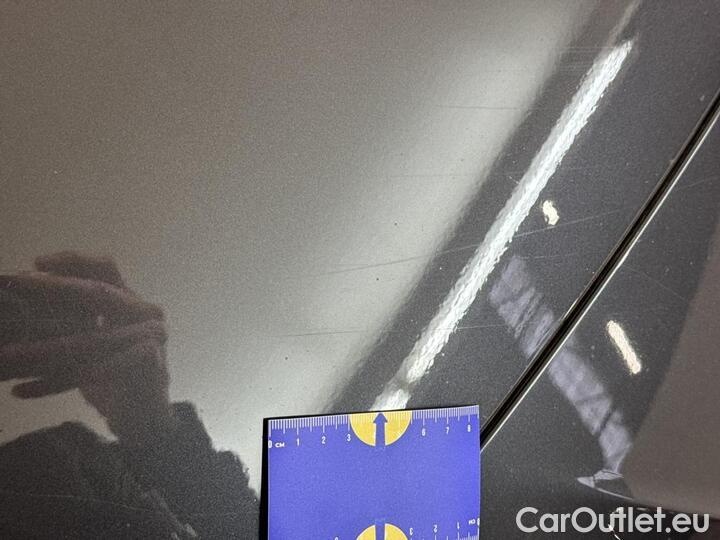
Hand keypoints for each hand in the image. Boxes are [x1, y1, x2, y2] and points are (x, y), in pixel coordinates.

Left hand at [0, 252, 172, 446]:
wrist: (145, 416)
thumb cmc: (115, 373)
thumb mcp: (95, 337)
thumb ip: (74, 316)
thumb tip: (21, 297)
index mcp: (130, 301)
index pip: (105, 268)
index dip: (73, 261)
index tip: (36, 263)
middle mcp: (144, 312)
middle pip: (98, 292)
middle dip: (54, 288)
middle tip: (19, 287)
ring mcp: (151, 336)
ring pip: (91, 338)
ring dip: (42, 347)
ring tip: (7, 353)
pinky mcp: (149, 362)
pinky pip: (94, 371)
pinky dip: (55, 381)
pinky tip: (21, 390)